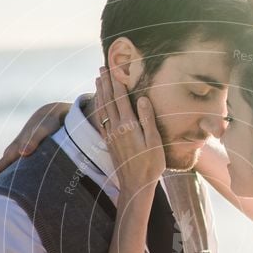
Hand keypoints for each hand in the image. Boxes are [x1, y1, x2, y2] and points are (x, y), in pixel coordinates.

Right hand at [0, 101, 68, 193]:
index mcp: (15, 149)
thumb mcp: (43, 130)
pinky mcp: (29, 152)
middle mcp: (15, 151)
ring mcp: (21, 151)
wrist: (52, 112)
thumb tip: (23, 153)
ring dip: (2, 180)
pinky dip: (14, 175)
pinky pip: (18, 167)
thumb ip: (34, 140)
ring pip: (9, 170)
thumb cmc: (49, 122)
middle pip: (0, 171)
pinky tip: (16, 184)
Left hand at [96, 66, 164, 189]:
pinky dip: (99, 107)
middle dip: (106, 82)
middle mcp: (116, 128)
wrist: (135, 185)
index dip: (117, 81)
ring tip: (98, 80)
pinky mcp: (109, 142)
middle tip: (103, 67)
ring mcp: (111, 135)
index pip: (121, 97)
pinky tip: (99, 104)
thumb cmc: (150, 165)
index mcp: (128, 125)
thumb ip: (147, 118)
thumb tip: (141, 98)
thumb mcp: (154, 141)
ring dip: (100, 93)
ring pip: (103, 109)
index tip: (114, 66)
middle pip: (109, 100)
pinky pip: (101, 119)